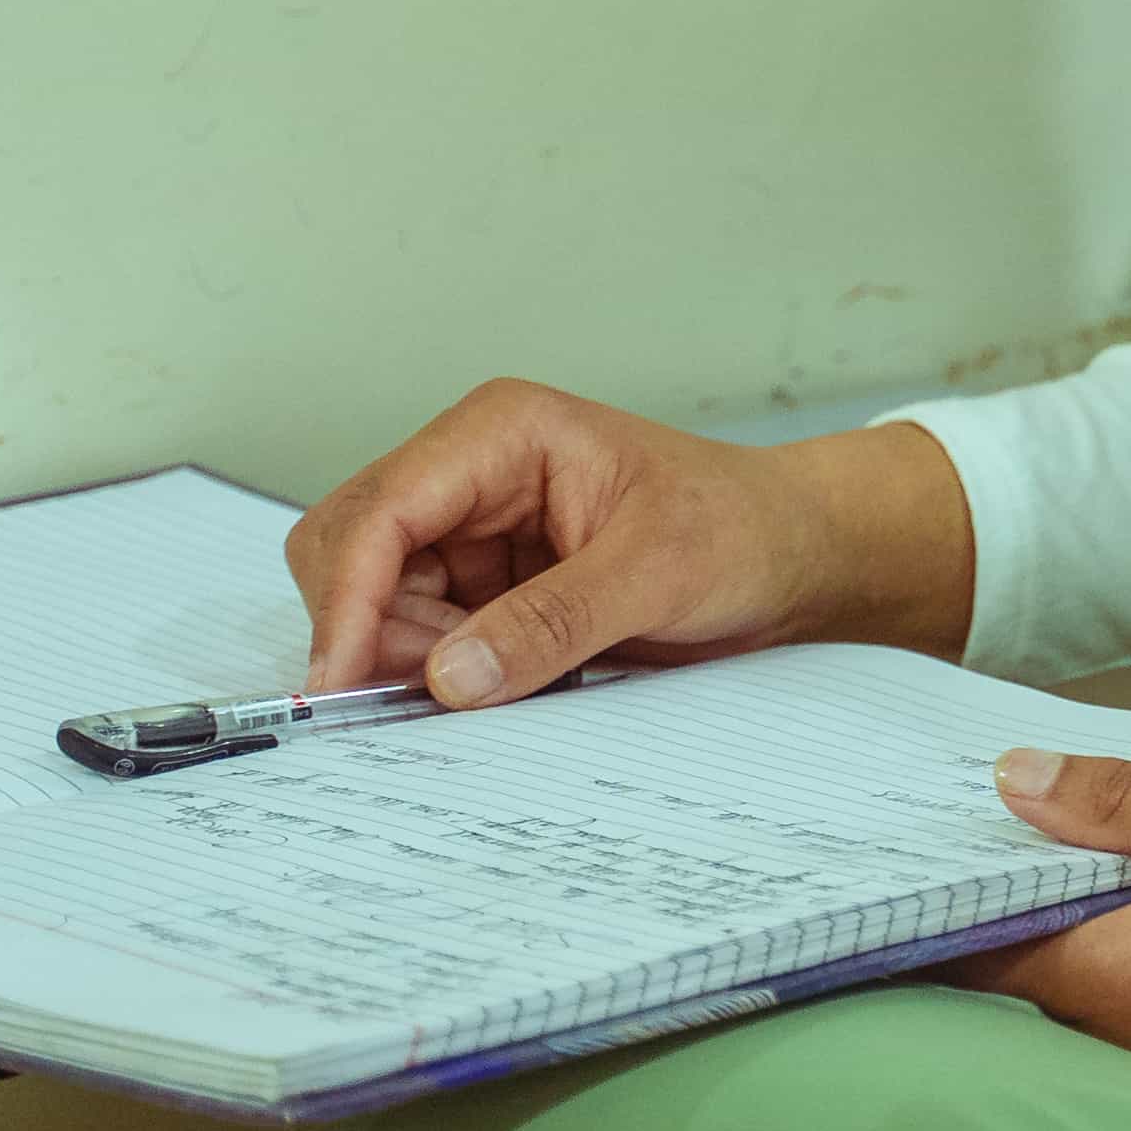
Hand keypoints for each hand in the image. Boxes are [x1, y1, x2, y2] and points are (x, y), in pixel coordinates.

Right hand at [285, 380, 974, 700]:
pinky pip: (424, 635)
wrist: (793, 556)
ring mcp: (473, 530)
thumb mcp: (657, 573)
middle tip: (439, 696)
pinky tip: (506, 686)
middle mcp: (470, 473)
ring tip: (507, 684)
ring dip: (412, 658)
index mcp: (501, 433)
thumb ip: (553, 622)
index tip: (338, 680)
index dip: (348, 596)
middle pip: (352, 552)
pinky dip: (443, 673)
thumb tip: (450, 676)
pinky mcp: (488, 584)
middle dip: (375, 630)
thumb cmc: (741, 528)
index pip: (383, 510)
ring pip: (378, 602)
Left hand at [945, 750, 1130, 1130]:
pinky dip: (1118, 925)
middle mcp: (1126, 1030)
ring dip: (1059, 898)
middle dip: (988, 874)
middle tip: (963, 784)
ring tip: (1048, 806)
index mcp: (1119, 975)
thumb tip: (1009, 779)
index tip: (897, 815)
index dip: (927, 876)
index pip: (969, 939)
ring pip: (1079, 964)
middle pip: (1017, 951)